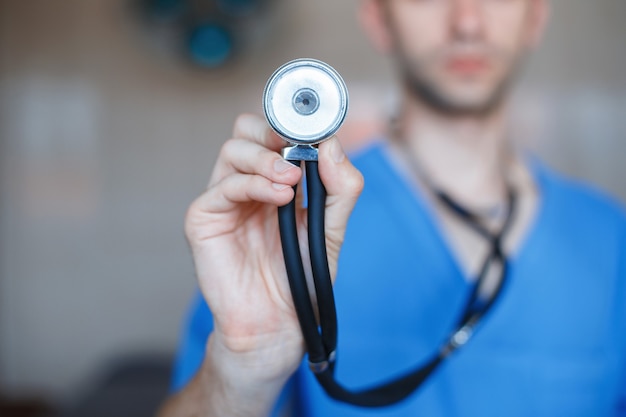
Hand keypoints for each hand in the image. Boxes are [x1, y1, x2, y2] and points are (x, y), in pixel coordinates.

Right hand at [185, 114, 363, 384]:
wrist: (278, 320)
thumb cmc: (301, 274)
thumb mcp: (333, 227)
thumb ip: (340, 187)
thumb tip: (331, 145)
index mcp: (274, 179)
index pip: (275, 133)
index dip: (294, 125)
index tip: (318, 131)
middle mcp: (247, 183)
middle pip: (246, 129)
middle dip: (273, 132)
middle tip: (298, 149)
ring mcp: (224, 198)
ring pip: (233, 149)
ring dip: (266, 158)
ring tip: (292, 181)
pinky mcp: (204, 218)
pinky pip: (224, 186)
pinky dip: (254, 184)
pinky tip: (280, 198)